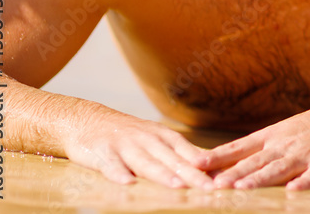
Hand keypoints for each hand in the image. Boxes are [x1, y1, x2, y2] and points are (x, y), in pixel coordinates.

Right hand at [63, 108, 211, 188]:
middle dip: (192, 174)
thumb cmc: (130, 135)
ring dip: (162, 174)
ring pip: (146, 162)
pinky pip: (111, 165)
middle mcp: (147, 140)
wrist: (88, 120)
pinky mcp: (102, 153)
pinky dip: (119, 173)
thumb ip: (182, 154)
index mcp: (163, 137)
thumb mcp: (158, 139)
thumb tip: (213, 165)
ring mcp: (125, 146)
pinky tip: (127, 184)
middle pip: (172, 160)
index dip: (205, 166)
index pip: (188, 152)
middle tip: (210, 188)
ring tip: (178, 185)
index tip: (222, 179)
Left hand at [192, 99, 309, 189]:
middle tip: (213, 185)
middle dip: (233, 174)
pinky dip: (303, 183)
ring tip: (242, 188)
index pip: (240, 148)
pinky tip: (293, 191)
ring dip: (260, 179)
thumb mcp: (285, 130)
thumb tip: (227, 162)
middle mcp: (286, 144)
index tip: (196, 165)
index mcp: (274, 136)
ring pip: (279, 169)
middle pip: (255, 161)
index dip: (218, 157)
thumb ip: (260, 147)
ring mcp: (306, 154)